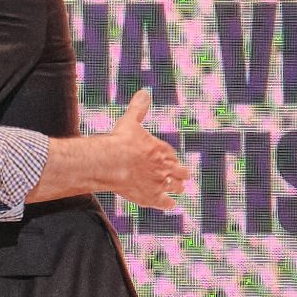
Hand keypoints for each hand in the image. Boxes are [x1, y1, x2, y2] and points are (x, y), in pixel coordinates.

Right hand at [101, 90, 189, 210]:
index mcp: (161, 149)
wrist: (113, 163)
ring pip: (176, 187)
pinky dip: (169, 204)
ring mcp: (160, 184)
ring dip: (178, 188)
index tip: (170, 160)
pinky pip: (166, 204)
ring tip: (180, 189)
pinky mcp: (152, 198)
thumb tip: (144, 92)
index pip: (172, 155)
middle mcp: (165, 167)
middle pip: (180, 172)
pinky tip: (170, 205)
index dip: (171, 158)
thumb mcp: (130, 121)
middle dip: (181, 173)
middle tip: (182, 176)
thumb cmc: (121, 142)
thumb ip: (138, 108)